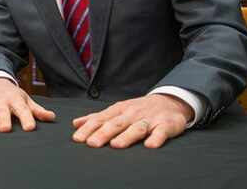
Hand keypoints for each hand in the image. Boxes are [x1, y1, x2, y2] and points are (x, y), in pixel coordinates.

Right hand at [0, 78, 55, 131]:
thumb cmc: (12, 95)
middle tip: (4, 129)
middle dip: (3, 119)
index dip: (26, 118)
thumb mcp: (25, 100)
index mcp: (15, 100)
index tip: (29, 128)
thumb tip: (52, 117)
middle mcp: (0, 102)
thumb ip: (37, 110)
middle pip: (2, 111)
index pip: (22, 109)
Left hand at [71, 94, 192, 148]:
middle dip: (103, 133)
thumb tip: (76, 123)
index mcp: (119, 110)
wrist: (169, 101)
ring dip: (126, 136)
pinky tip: (150, 145)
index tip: (78, 138)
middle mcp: (132, 114)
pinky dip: (156, 138)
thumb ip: (98, 117)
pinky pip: (161, 132)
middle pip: (116, 124)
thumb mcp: (117, 110)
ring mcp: (149, 119)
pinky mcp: (166, 125)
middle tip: (91, 144)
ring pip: (136, 128)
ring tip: (115, 145)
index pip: (101, 119)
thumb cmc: (139, 109)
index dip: (89, 129)